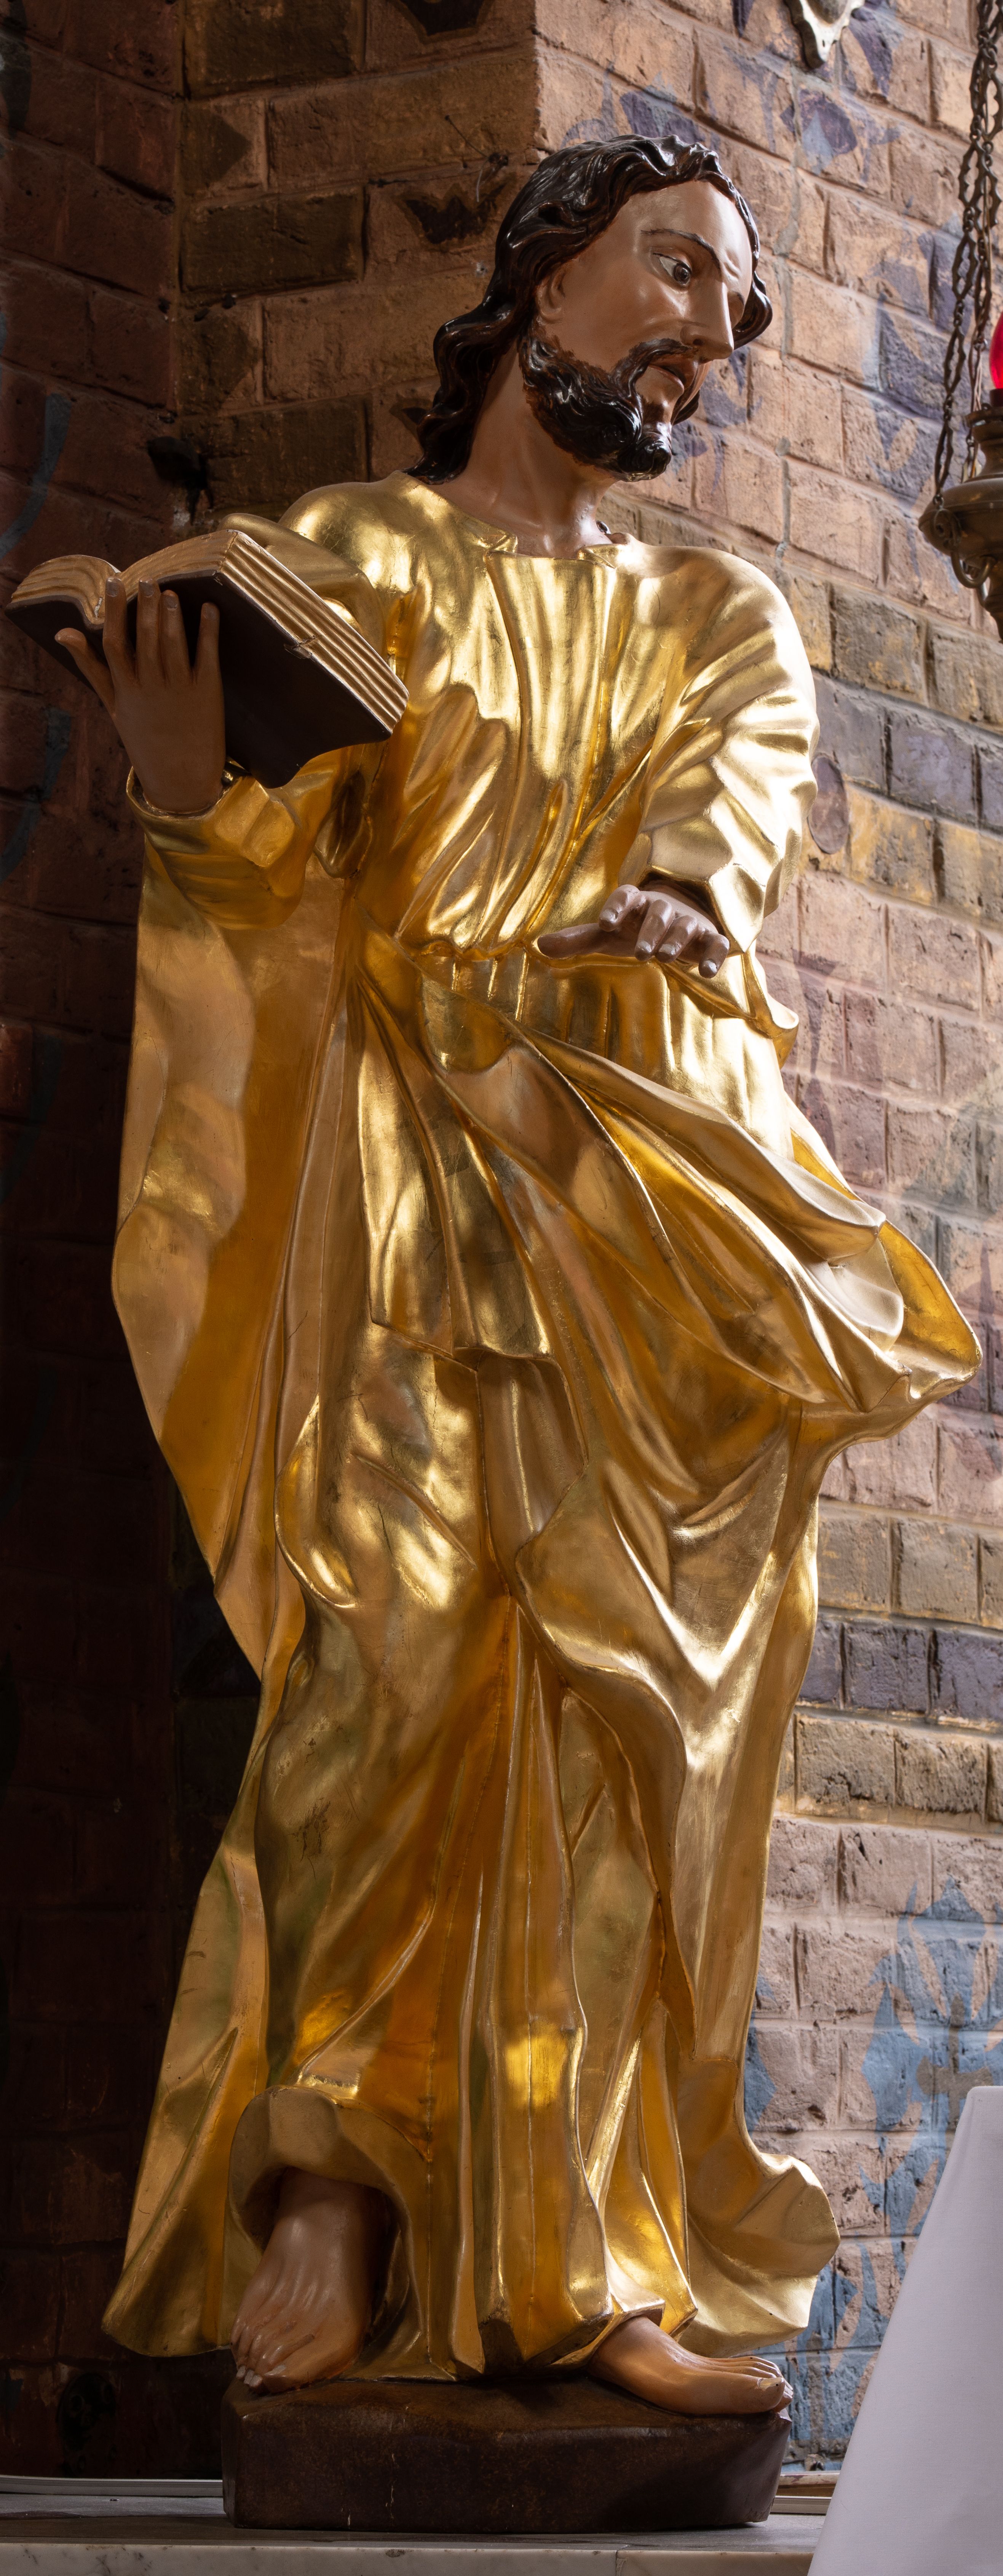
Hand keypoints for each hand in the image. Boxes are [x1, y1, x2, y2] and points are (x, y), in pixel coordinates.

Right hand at [55, 577, 225, 814]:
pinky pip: (207, 655)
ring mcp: (179, 690)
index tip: (115, 583)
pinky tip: (209, 608)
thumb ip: (91, 668)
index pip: (114, 643)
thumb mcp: (113, 706)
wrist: (181, 780)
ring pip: (173, 643)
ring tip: (171, 592)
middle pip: (144, 638)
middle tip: (149, 580)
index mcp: (126, 690)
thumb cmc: (144, 740)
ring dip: (172, 615)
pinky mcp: (207, 693)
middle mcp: (150, 687)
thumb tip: (64, 633)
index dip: (113, 611)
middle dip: (146, 606)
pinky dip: (208, 630)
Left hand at [538, 880, 728, 976]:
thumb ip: (579, 939)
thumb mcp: (609, 934)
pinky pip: (716, 944)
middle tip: (641, 954)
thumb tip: (539, 945)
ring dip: (676, 941)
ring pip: (685, 926)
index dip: (615, 907)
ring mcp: (688, 922)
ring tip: (665, 958)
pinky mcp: (709, 938)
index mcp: (636, 903)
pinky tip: (707, 973)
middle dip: (651, 931)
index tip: (605, 923)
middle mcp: (663, 908)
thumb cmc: (637, 927)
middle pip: (658, 912)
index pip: (625, 896)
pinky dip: (714, 956)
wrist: (682, 919)